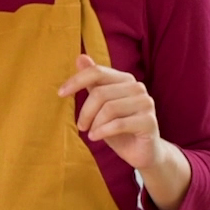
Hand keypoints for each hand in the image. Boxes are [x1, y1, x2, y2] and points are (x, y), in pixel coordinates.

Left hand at [59, 54, 160, 168]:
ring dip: (95, 124)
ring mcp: (146, 103)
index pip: (97, 72)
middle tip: (81, 126)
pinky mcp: (149, 121)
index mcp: (125, 79)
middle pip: (100, 93)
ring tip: (91, 133)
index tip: (60, 93)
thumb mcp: (101, 105)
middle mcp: (137, 87)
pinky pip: (118, 124)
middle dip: (86, 112)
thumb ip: (93, 82)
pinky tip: (96, 137)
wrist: (142, 152)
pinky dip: (102, 131)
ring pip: (109, 109)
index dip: (77, 81)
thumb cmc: (119, 129)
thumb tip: (80, 57)